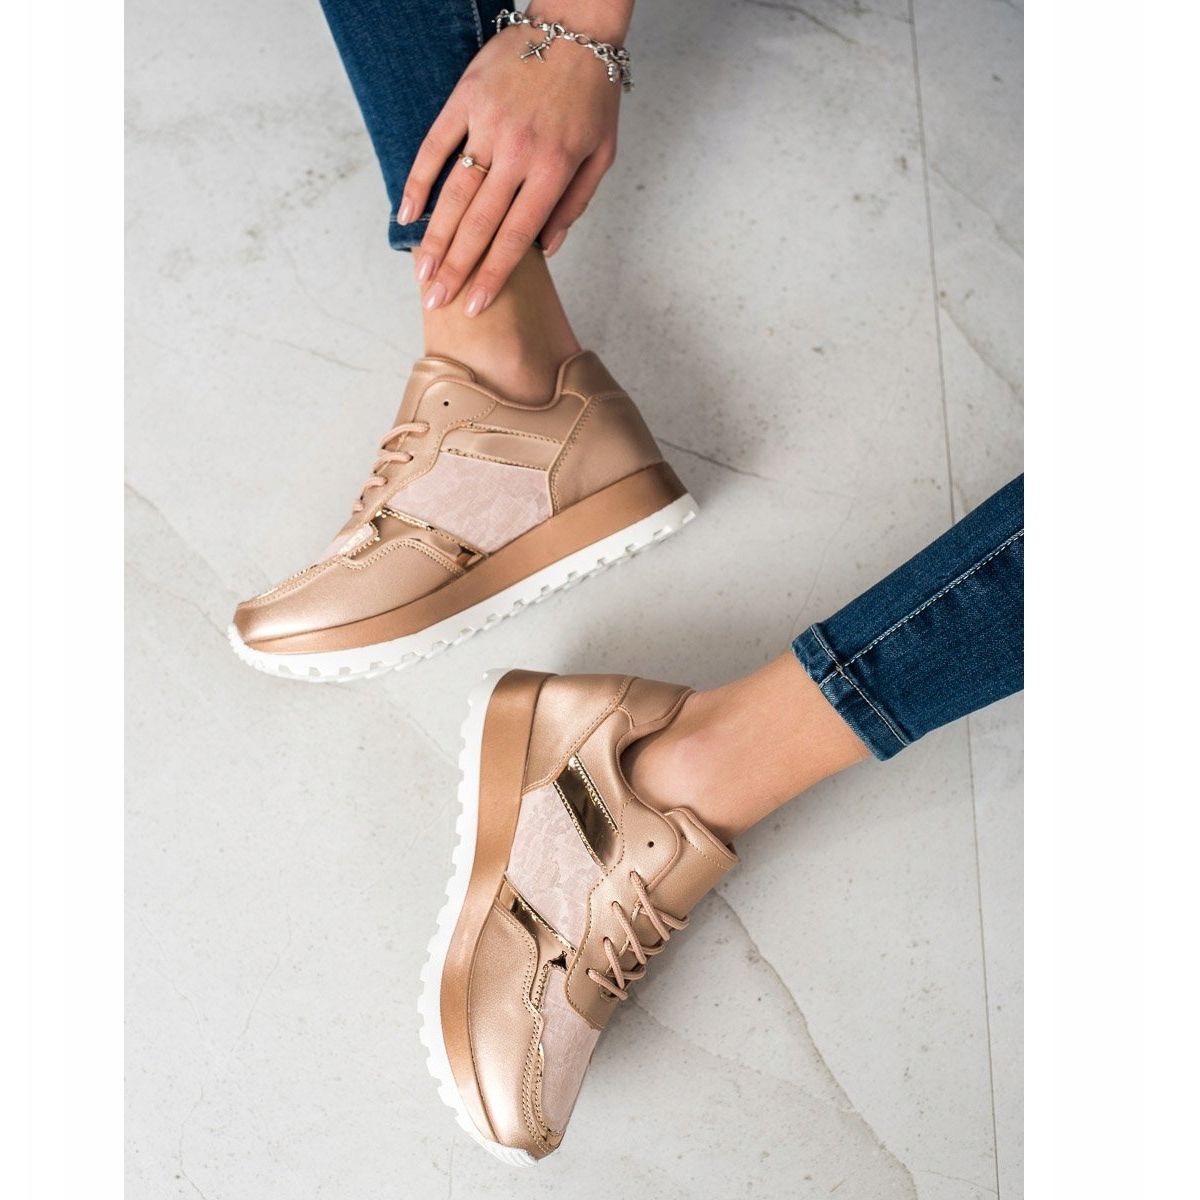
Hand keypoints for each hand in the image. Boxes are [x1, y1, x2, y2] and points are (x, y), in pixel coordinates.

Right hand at [398, 10, 629, 315]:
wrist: (575, 25)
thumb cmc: (592, 94)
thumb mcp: (602, 154)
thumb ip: (574, 204)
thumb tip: (548, 249)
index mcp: (553, 169)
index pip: (517, 237)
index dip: (493, 275)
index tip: (474, 305)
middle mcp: (518, 151)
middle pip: (480, 224)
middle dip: (457, 269)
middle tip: (436, 301)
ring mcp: (487, 123)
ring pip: (455, 192)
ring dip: (436, 237)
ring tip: (423, 273)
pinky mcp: (466, 98)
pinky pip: (434, 145)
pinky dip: (418, 181)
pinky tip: (407, 214)